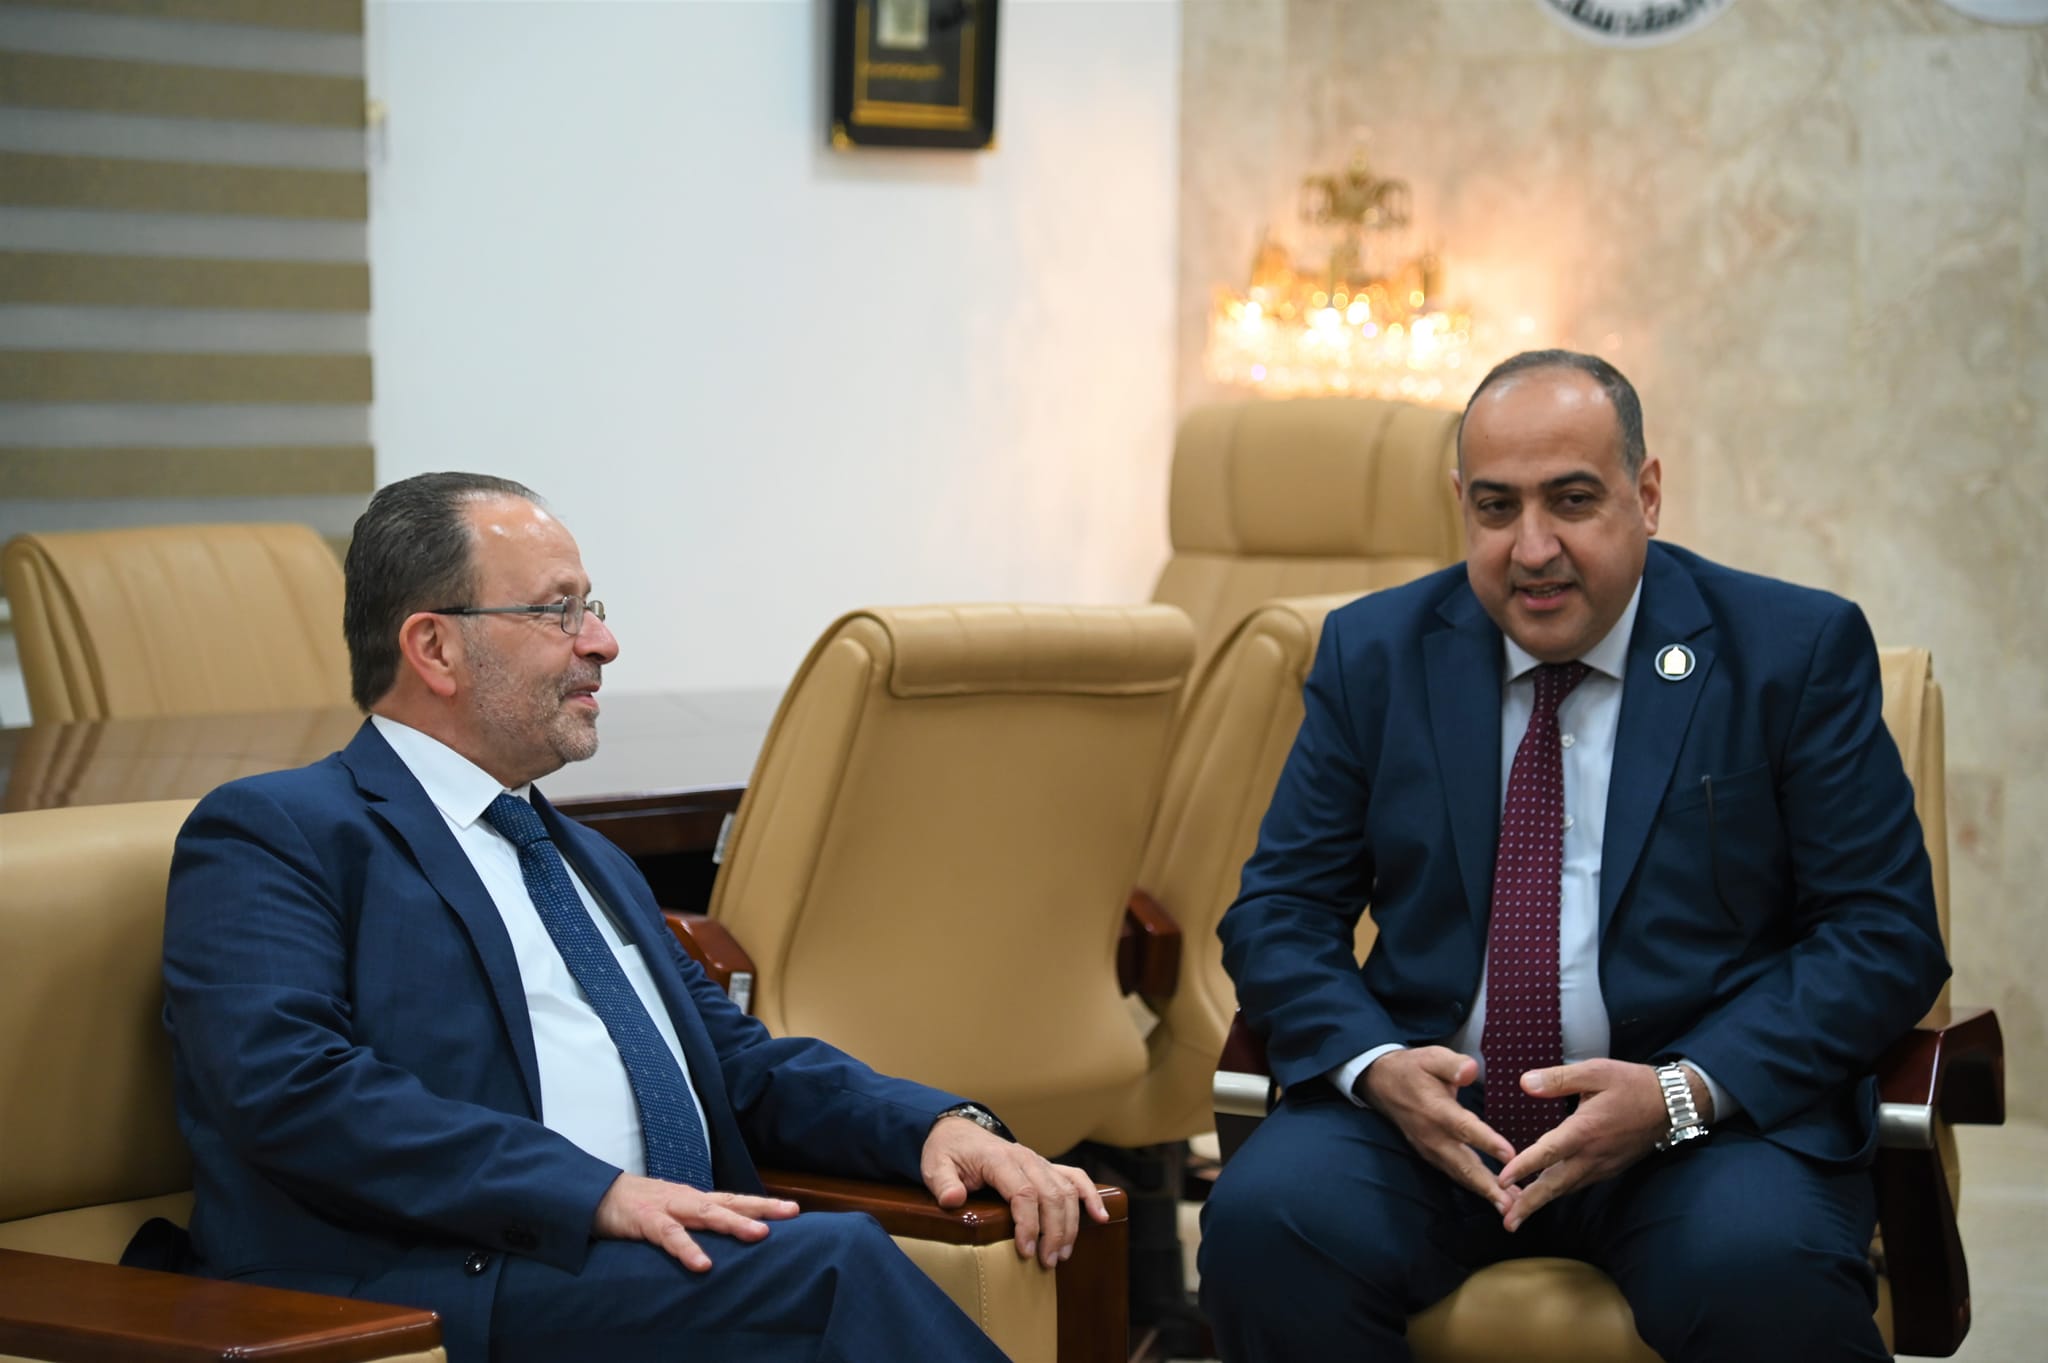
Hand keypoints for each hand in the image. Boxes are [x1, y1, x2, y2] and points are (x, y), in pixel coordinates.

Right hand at [592, 1172, 800, 1270]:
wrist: (595, 1195)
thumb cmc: (636, 1207)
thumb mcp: (670, 1214)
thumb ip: (693, 1225)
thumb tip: (721, 1242)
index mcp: (693, 1200)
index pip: (734, 1200)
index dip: (763, 1204)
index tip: (793, 1208)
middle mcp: (686, 1200)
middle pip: (729, 1202)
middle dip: (761, 1208)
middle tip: (791, 1212)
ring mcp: (667, 1207)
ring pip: (706, 1214)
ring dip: (733, 1223)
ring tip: (759, 1234)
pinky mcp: (645, 1220)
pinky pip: (670, 1236)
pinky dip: (687, 1249)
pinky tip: (702, 1263)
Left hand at [921, 1116, 1108, 1267]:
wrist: (957, 1130)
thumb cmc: (947, 1153)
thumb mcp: (935, 1166)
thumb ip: (943, 1183)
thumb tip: (954, 1200)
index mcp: (999, 1159)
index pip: (1023, 1192)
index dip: (1029, 1224)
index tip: (1026, 1251)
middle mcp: (1025, 1158)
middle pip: (1051, 1195)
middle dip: (1053, 1231)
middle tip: (1046, 1262)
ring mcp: (1039, 1161)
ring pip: (1066, 1191)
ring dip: (1070, 1224)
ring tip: (1061, 1254)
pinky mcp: (1046, 1167)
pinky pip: (1075, 1178)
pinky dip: (1091, 1196)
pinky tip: (1101, 1217)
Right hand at [1361, 1047, 1518, 1215]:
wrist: (1381, 1083)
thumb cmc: (1413, 1068)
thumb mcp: (1431, 1057)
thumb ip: (1453, 1065)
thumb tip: (1470, 1070)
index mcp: (1436, 1110)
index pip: (1465, 1128)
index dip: (1488, 1142)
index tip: (1511, 1156)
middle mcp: (1433, 1136)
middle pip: (1464, 1165)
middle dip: (1489, 1187)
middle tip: (1513, 1205)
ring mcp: (1430, 1149)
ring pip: (1460, 1175)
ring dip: (1485, 1193)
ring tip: (1510, 1208)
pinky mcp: (1430, 1155)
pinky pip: (1455, 1174)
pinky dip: (1474, 1187)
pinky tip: (1493, 1196)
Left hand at [1494, 1059, 1675, 1230]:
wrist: (1672, 1105)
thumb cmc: (1632, 1084)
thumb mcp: (1595, 1072)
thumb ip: (1558, 1079)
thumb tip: (1524, 1082)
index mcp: (1584, 1130)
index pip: (1548, 1152)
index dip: (1524, 1167)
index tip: (1502, 1180)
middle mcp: (1592, 1154)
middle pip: (1556, 1185)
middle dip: (1530, 1205)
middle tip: (1507, 1222)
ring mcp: (1602, 1165)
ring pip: (1567, 1188)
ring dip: (1542, 1201)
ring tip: (1518, 1213)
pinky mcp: (1609, 1168)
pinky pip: (1579, 1184)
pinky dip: (1559, 1191)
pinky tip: (1546, 1192)